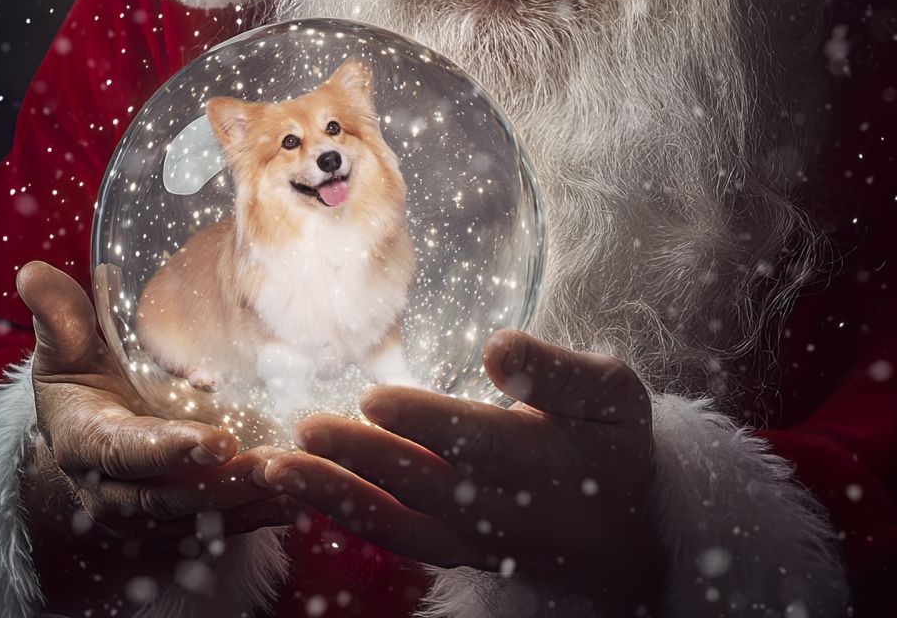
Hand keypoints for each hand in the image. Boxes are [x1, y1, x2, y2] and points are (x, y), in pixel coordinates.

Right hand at [16, 262, 300, 610]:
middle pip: (169, 497)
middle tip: (268, 463)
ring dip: (247, 504)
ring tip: (295, 478)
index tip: (213, 441)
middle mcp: (115, 490)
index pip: (125, 452)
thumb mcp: (64, 345)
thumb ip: (57, 315)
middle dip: (218, 484)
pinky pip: (222, 528)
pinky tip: (299, 497)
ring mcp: (150, 513)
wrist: (84, 432)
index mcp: (85, 443)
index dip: (167, 451)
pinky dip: (259, 516)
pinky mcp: (182, 523)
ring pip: (201, 519)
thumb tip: (32, 272)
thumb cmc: (80, 378)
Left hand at [259, 330, 665, 611]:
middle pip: (422, 485)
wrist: (623, 539)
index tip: (376, 396)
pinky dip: (341, 513)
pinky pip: (391, 535)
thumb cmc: (615, 445)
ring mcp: (470, 539)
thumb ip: (558, 372)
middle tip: (305, 428)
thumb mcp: (614, 396)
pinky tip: (295, 486)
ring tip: (273, 469)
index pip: (477, 445)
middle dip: (361, 458)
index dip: (427, 422)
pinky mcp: (448, 548)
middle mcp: (501, 512)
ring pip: (394, 522)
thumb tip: (497, 347)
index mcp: (545, 466)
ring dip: (330, 495)